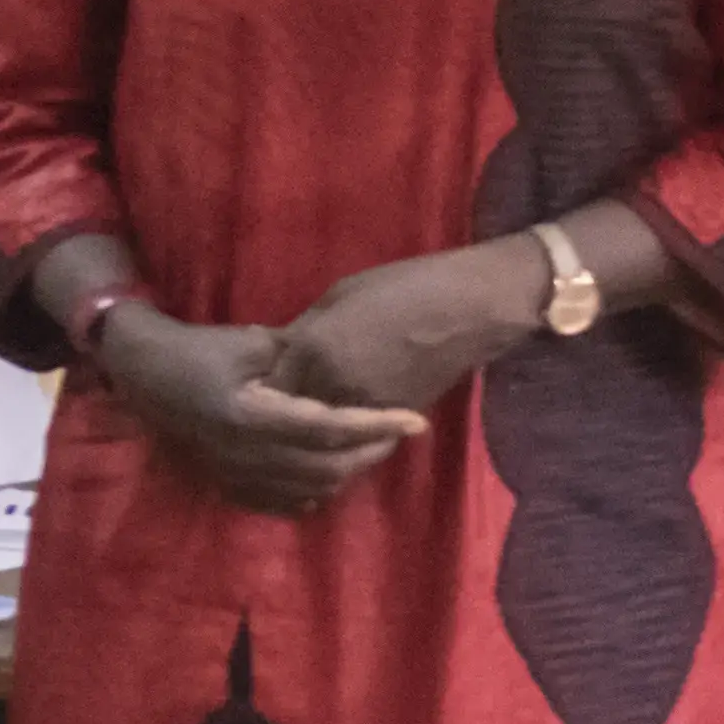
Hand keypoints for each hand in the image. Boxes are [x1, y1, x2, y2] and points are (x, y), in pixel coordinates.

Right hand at [99, 310, 428, 512]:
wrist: (145, 375)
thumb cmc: (200, 349)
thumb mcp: (254, 341)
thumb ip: (301, 356)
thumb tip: (349, 365)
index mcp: (253, 416)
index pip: (331, 429)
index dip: (378, 427)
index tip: (416, 421)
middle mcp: (245, 455)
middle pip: (328, 468)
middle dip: (370, 452)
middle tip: (397, 431)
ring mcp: (235, 477)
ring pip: (311, 491)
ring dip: (347, 473)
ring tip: (369, 448)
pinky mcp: (228, 486)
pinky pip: (283, 505)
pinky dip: (316, 493)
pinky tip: (331, 471)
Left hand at [266, 243, 552, 415]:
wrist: (471, 309)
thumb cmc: (407, 285)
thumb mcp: (343, 294)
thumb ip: (306, 328)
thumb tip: (279, 350)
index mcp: (313, 346)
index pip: (266, 383)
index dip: (259, 386)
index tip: (253, 386)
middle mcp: (331, 383)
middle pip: (289, 414)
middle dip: (280, 413)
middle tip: (272, 410)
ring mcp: (362, 406)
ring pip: (320, 434)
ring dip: (310, 433)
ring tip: (301, 427)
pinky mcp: (390, 421)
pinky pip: (353, 438)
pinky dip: (342, 438)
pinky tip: (337, 431)